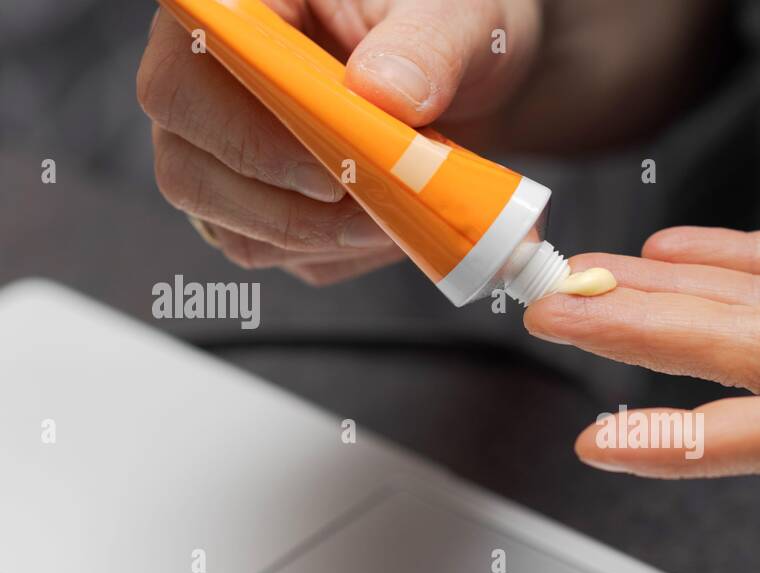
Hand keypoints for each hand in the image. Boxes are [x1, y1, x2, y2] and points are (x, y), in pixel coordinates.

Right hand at [138, 0, 542, 285]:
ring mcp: (222, 147)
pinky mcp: (254, 202)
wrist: (472, 75)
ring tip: (399, 215)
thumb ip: (424, 47)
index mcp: (235, 10)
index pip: (178, 82)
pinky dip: (336, 254)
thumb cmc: (447, 25)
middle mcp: (207, 80)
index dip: (244, 142)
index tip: (331, 175)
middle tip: (376, 211)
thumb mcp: (453, 17)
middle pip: (185, 169)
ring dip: (320, 240)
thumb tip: (383, 94)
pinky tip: (390, 224)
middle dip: (287, 212)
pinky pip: (274, 252)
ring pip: (229, 227)